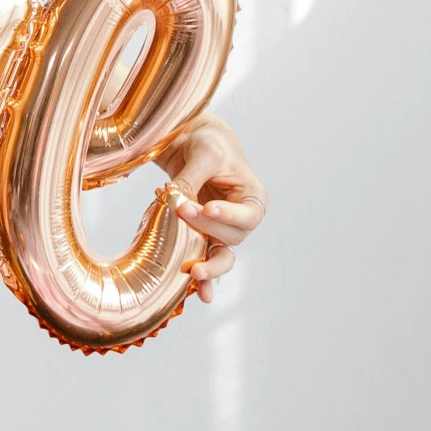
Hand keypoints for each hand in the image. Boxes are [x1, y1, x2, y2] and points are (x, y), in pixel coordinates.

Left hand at [156, 112, 267, 304]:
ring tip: (195, 272)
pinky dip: (202, 273)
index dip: (227, 216)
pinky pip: (205, 256)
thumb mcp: (204, 154)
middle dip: (207, 229)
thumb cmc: (207, 142)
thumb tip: (177, 203)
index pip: (246, 215)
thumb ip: (192, 180)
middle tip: (182, 212)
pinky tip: (196, 290)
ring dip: (209, 265)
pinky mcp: (203, 235)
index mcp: (253, 197)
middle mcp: (242, 218)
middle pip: (232, 237)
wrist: (192, 140)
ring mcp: (222, 230)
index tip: (205, 207)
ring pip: (221, 254)